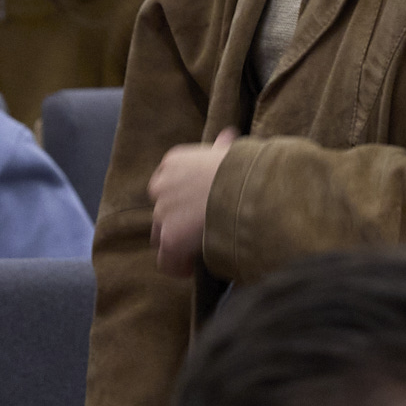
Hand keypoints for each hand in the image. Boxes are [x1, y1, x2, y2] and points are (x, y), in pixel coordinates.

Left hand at [151, 130, 238, 277]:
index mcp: (174, 161)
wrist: (244, 187)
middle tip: (198, 232)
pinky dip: (176, 266)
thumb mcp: (229, 151)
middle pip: (161, 209)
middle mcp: (161, 185)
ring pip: (161, 234)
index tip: (197, 210)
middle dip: (175, 221)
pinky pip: (165, 260)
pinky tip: (191, 270)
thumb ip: (222, 147)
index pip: (167, 183)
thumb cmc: (244, 169)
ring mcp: (162, 212)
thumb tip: (228, 135)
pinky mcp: (170, 237)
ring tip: (195, 253)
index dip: (180, 199)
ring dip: (176, 243)